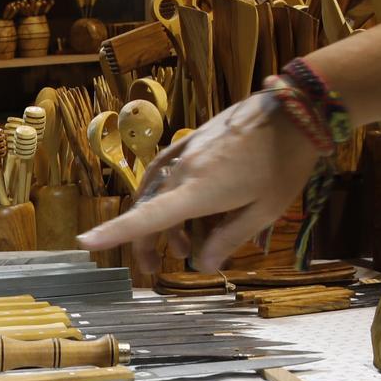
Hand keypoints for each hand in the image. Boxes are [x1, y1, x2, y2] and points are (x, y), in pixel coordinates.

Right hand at [78, 90, 322, 273]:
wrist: (295, 112)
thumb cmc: (283, 164)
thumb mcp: (262, 211)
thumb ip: (229, 239)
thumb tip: (203, 265)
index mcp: (198, 191)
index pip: (147, 218)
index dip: (115, 233)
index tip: (86, 243)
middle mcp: (183, 170)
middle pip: (150, 212)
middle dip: (148, 244)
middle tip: (154, 269)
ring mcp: (185, 152)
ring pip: (158, 193)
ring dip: (164, 223)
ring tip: (184, 244)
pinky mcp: (193, 140)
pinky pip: (165, 170)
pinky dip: (163, 193)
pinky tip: (174, 203)